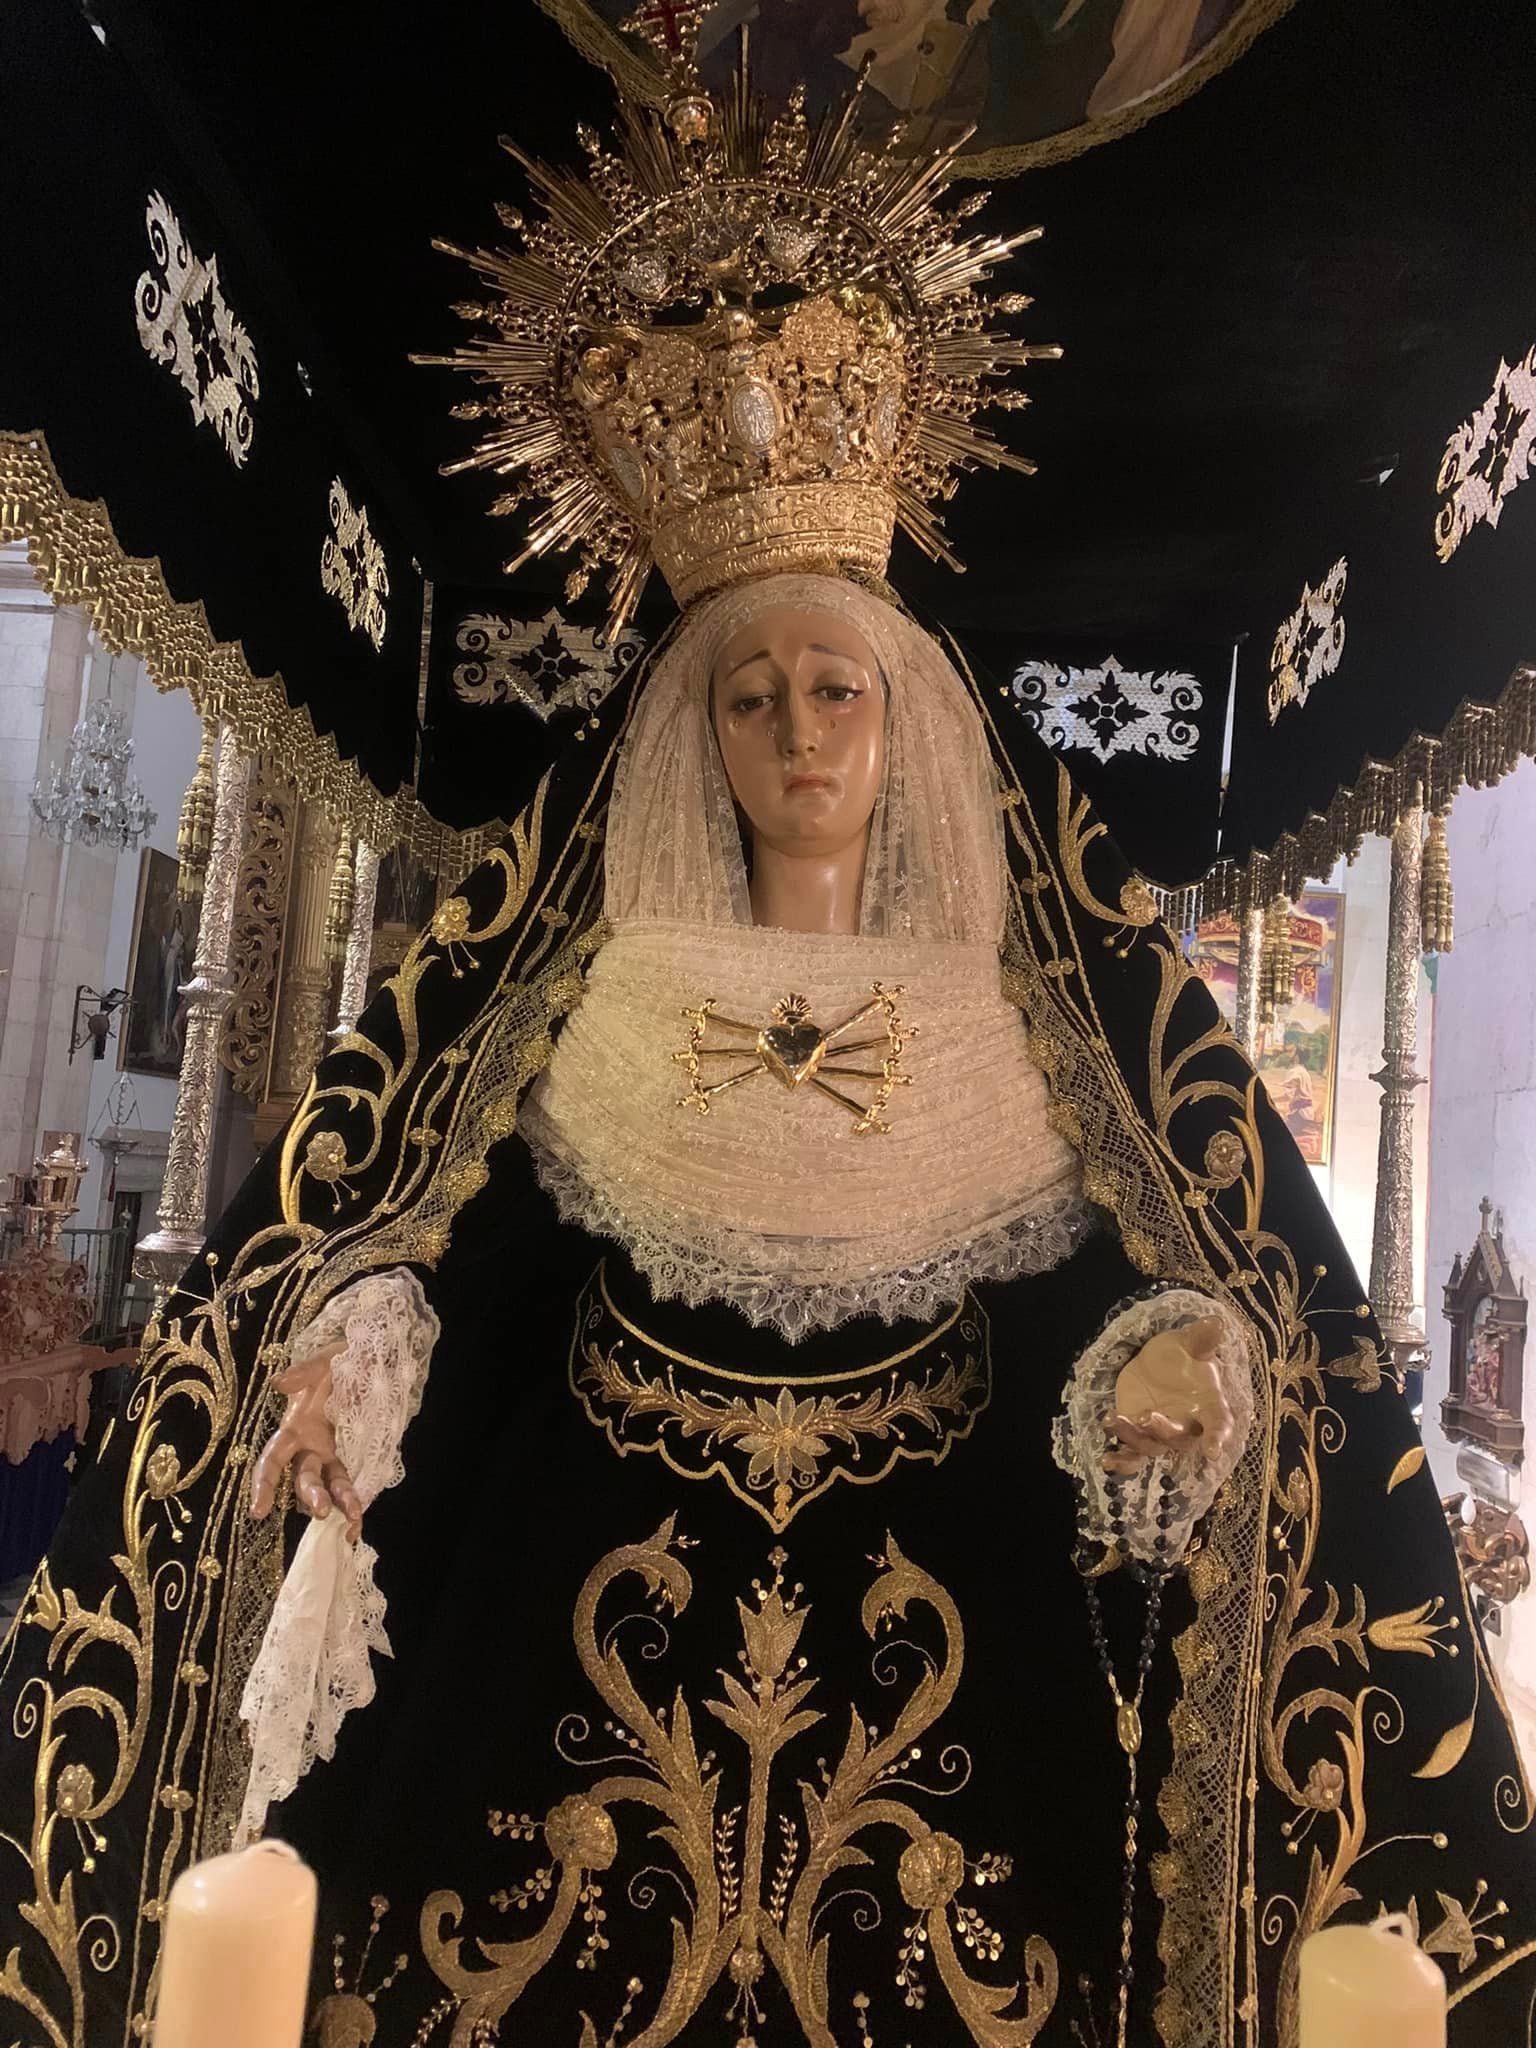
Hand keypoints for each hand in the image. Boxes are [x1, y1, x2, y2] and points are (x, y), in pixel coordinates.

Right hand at [249, 1339, 362, 1539]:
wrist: (373, 1360)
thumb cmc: (339, 1362)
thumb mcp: (324, 1362)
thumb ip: (304, 1372)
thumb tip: (278, 1382)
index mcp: (295, 1429)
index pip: (272, 1460)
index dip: (263, 1484)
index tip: (258, 1510)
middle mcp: (309, 1449)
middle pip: (303, 1479)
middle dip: (310, 1496)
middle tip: (320, 1510)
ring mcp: (332, 1457)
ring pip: (329, 1487)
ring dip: (337, 1504)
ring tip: (351, 1518)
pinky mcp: (355, 1460)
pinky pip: (351, 1487)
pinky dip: (352, 1506)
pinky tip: (358, 1523)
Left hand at [1103, 1315, 1236, 1476]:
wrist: (1158, 1364)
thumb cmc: (1181, 1356)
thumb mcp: (1188, 1343)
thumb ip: (1202, 1338)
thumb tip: (1217, 1322)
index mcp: (1208, 1406)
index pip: (1219, 1425)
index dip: (1217, 1438)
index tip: (1213, 1450)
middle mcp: (1187, 1426)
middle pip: (1179, 1439)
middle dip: (1163, 1431)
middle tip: (1147, 1417)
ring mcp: (1161, 1435)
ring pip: (1151, 1447)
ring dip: (1133, 1437)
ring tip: (1113, 1418)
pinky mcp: (1139, 1436)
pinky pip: (1133, 1457)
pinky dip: (1121, 1462)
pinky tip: (1106, 1460)